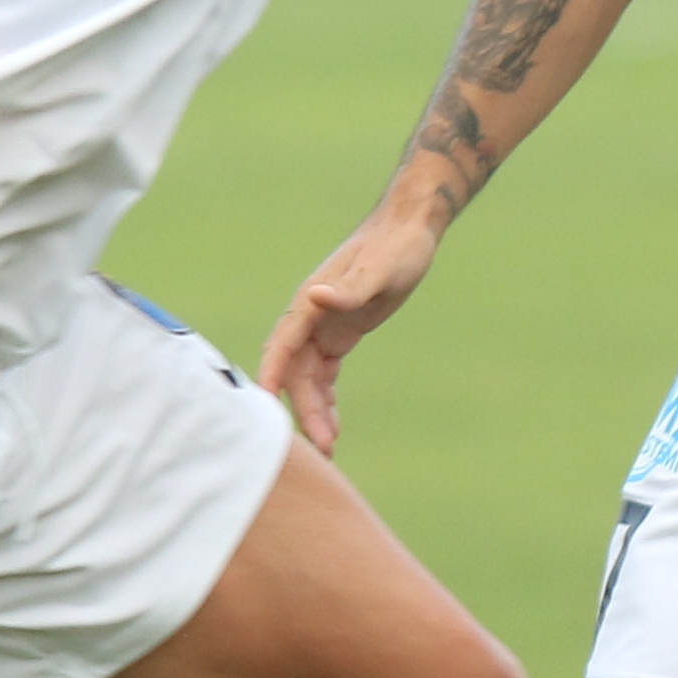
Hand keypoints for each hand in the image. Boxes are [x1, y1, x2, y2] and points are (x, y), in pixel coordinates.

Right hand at [258, 207, 443, 452]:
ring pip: (309, 378)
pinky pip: (325, 373)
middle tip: (323, 445)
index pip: (282, 345)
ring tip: (329, 446)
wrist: (409, 231)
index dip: (274, 375)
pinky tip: (333, 425)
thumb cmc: (395, 247)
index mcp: (310, 303)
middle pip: (296, 371)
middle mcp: (310, 317)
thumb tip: (316, 296)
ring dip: (314, 409)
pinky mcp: (340, 334)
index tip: (267, 406)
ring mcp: (323, 328)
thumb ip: (348, 289)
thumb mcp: (378, 270)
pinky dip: (327, 398)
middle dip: (304, 407)